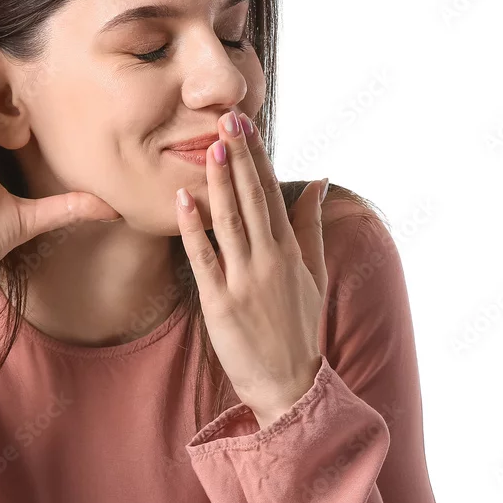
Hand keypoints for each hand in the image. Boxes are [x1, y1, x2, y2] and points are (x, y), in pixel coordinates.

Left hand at [175, 109, 328, 427]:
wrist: (290, 385)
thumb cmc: (299, 329)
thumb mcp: (314, 275)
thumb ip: (312, 227)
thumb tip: (318, 182)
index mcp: (290, 251)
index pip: (272, 193)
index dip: (256, 158)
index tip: (246, 125)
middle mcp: (269, 260)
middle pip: (251, 199)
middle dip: (238, 157)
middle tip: (226, 118)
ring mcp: (244, 281)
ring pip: (230, 222)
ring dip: (219, 183)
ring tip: (210, 146)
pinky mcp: (220, 304)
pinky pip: (204, 260)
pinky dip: (194, 230)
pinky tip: (184, 202)